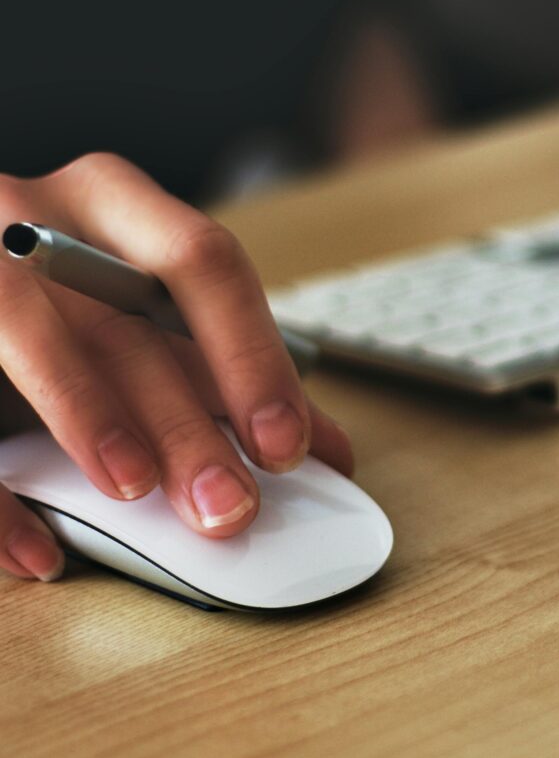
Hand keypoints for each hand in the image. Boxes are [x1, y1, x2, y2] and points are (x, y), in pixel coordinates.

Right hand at [0, 153, 352, 582]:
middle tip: (229, 505)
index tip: (285, 443)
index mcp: (117, 206)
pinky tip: (39, 552)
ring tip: (139, 493)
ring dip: (94, 423)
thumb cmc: (71, 290)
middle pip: (125, 319)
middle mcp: (40, 219)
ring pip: (33, 339)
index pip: (204, 262)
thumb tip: (327, 448)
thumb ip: (230, 369)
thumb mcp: (144, 308)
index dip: (250, 354)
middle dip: (185, 420)